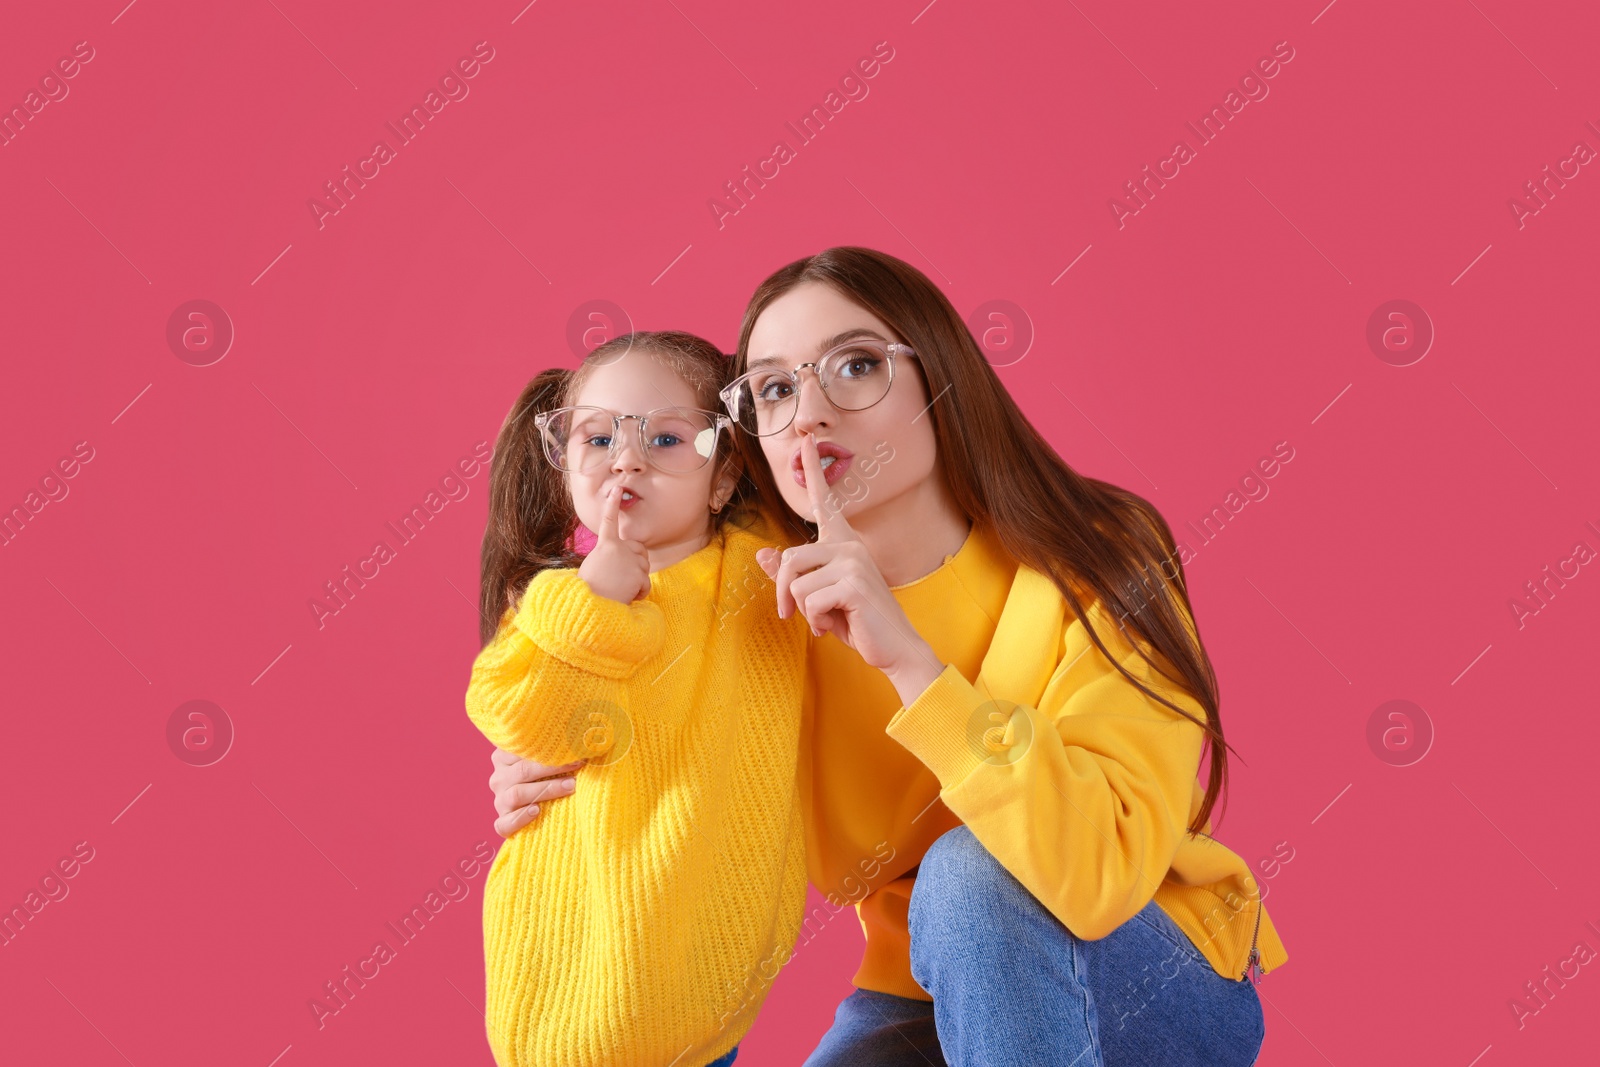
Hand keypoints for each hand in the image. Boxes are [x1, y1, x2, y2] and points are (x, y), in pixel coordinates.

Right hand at [489, 746, 582, 837]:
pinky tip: (536, 811)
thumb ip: (550, 750)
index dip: (548, 750)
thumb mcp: (544, 760)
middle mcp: (499, 778)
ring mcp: (499, 801)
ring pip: (517, 794)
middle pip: (523, 771)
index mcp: (503, 757)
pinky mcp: (502, 822)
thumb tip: (575, 741)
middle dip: (552, 769)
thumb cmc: (547, 777)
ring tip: (569, 786)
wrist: (539, 809)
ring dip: (546, 790)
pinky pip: (505, 823)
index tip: (572, 750)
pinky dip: (520, 817)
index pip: (522, 751)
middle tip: (575, 767)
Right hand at [578, 485, 650, 602]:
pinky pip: (646, 585)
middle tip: (621, 578)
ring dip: (636, 582)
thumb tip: (623, 562)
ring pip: (644, 569)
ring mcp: (630, 560)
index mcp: (605, 545)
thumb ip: (609, 557)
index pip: (609, 521)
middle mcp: (619, 548)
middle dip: (637, 564)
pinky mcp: (638, 575)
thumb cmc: (589, 590)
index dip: (613, 505)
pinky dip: (639, 594)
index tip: (617, 489)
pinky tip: (625, 597)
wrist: (587, 606)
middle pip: (640, 551)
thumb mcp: (595, 566)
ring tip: (618, 589)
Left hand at [756, 431, 943, 698]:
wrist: (893, 649)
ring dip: (803, 611)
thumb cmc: (856, 622)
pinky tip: (834, 626)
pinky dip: (815, 621)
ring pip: (795, 583)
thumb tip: (764, 554)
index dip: (814, 472)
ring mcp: (853, 562)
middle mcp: (850, 546)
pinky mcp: (853, 583)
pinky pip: (808, 599)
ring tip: (826, 619)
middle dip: (784, 593)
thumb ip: (792, 576)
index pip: (825, 503)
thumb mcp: (819, 598)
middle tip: (795, 615)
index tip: (805, 442)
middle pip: (788, 559)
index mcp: (843, 544)